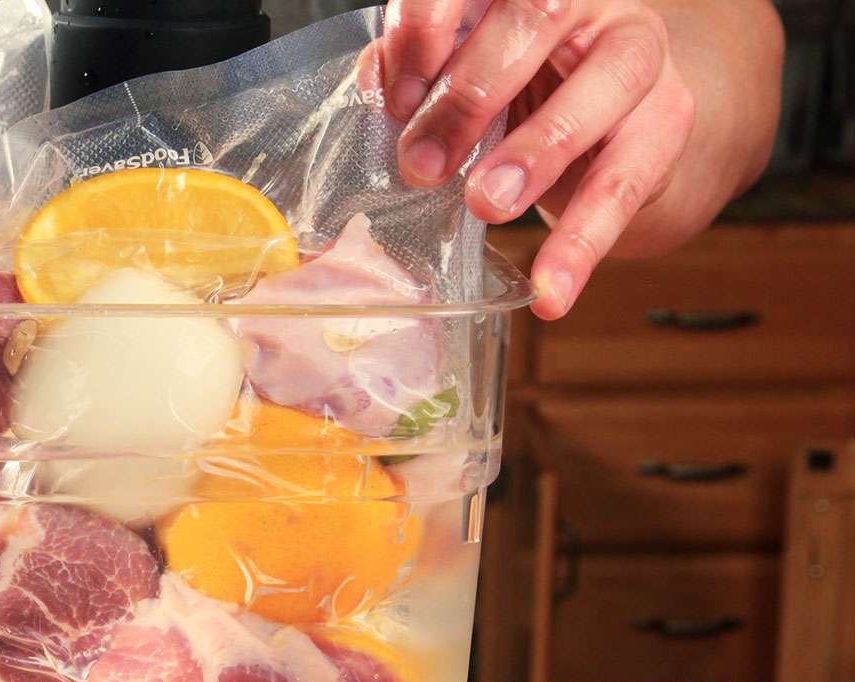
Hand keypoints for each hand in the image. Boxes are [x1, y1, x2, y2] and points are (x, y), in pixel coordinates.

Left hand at [380, 0, 696, 318]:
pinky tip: (551, 290)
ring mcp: (636, 57)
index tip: (394, 100)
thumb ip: (420, 71)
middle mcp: (588, 1)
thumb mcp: (467, 71)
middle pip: (536, 16)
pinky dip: (582, 245)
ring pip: (599, 91)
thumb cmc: (524, 88)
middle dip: (470, 93)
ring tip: (486, 205)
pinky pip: (624, 187)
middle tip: (423, 164)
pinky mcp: (667, 125)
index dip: (427, 28)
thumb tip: (376, 90)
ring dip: (535, 152)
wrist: (625, 121)